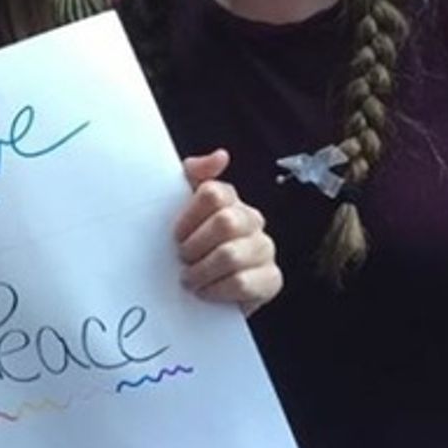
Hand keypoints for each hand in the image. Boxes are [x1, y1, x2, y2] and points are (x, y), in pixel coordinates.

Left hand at [175, 149, 281, 315]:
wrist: (200, 289)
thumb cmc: (189, 243)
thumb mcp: (180, 205)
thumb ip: (194, 173)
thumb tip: (221, 156)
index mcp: (230, 199)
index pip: (213, 193)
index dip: (188, 217)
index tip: (175, 235)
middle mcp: (252, 219)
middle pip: (225, 223)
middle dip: (195, 246)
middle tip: (182, 259)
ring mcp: (265, 248)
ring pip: (231, 255)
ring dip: (202, 271)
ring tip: (190, 279)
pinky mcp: (271, 279)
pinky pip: (243, 283)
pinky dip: (218, 290)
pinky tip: (207, 292)